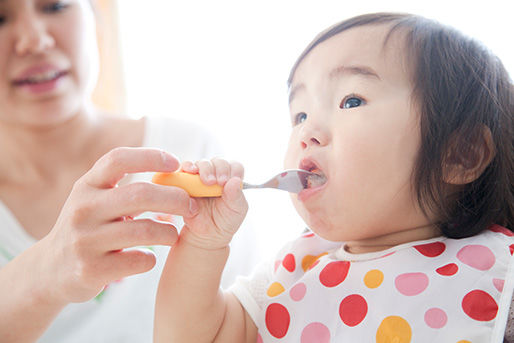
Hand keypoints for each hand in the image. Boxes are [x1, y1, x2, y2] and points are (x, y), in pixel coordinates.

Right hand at [38, 147, 197, 303]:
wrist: (51, 270)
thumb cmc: (88, 227)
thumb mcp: (94, 199)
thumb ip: (123, 186)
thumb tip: (175, 172)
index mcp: (86, 185)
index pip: (118, 159)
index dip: (151, 156)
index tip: (176, 164)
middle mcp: (83, 209)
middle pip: (140, 194)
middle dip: (175, 198)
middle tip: (191, 206)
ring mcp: (85, 240)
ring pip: (144, 230)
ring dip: (168, 232)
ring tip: (173, 234)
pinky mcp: (91, 270)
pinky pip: (138, 261)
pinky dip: (150, 258)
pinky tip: (148, 257)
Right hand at [179, 158, 247, 249]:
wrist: (205, 234)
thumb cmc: (224, 221)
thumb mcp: (236, 211)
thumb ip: (237, 197)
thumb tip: (235, 181)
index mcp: (232, 180)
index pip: (235, 166)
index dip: (233, 170)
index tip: (230, 181)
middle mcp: (217, 175)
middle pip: (219, 162)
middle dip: (220, 169)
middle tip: (219, 182)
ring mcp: (201, 177)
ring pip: (203, 163)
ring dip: (205, 168)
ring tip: (207, 182)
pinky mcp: (186, 180)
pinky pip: (185, 169)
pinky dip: (188, 167)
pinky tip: (191, 171)